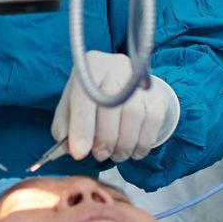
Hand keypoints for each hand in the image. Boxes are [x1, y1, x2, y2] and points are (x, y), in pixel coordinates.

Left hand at [50, 52, 179, 162]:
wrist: (124, 85)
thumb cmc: (92, 98)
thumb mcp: (71, 105)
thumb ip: (64, 126)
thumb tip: (68, 150)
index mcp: (91, 67)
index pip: (85, 98)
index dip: (82, 128)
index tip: (79, 153)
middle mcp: (117, 67)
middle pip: (112, 108)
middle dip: (105, 140)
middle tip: (100, 155)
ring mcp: (141, 80)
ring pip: (134, 116)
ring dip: (123, 145)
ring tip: (115, 154)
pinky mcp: (158, 95)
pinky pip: (153, 122)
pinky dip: (142, 144)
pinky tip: (132, 151)